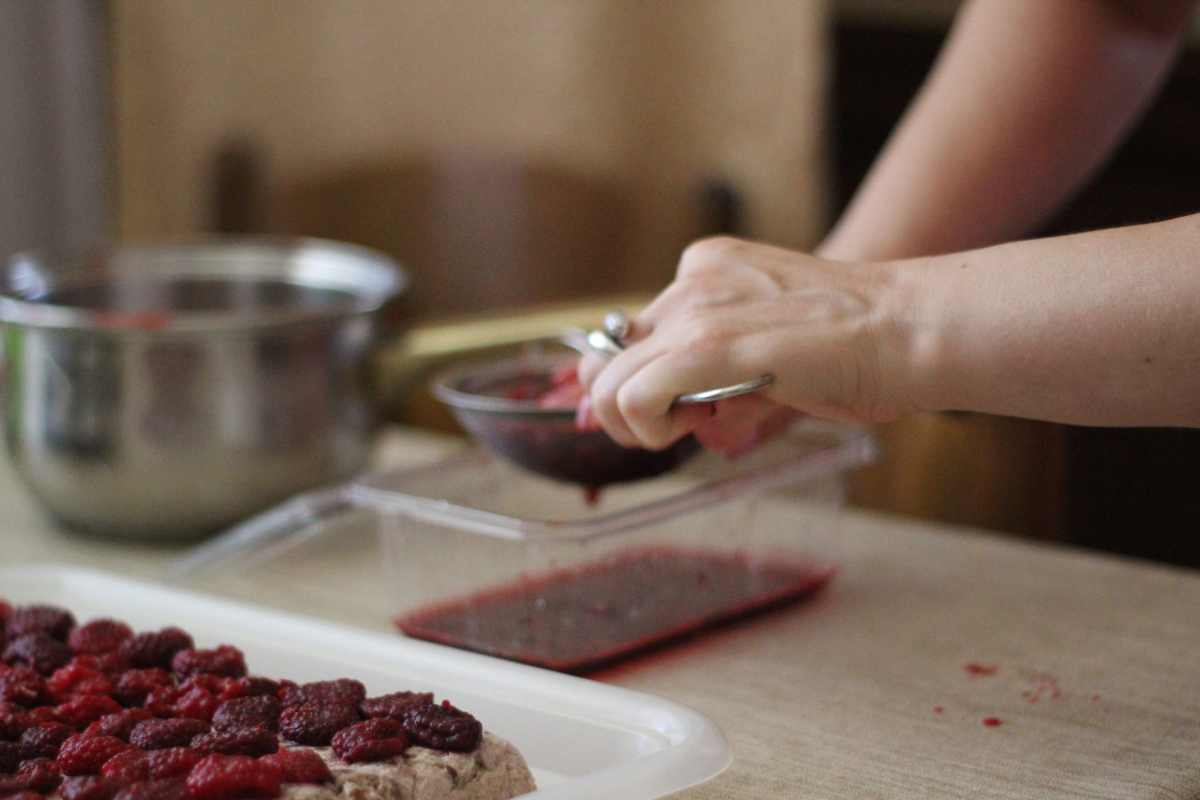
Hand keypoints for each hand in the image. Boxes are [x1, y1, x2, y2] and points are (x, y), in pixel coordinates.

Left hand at [578, 237, 912, 450]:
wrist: (909, 330)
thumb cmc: (857, 350)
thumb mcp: (769, 350)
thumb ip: (719, 373)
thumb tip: (688, 421)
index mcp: (705, 271)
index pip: (630, 336)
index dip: (637, 386)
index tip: (669, 414)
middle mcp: (690, 280)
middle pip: (607, 357)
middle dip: (631, 407)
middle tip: (684, 425)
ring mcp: (694, 309)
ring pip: (608, 379)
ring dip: (639, 422)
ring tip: (697, 427)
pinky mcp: (704, 345)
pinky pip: (630, 395)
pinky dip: (647, 427)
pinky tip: (693, 428)